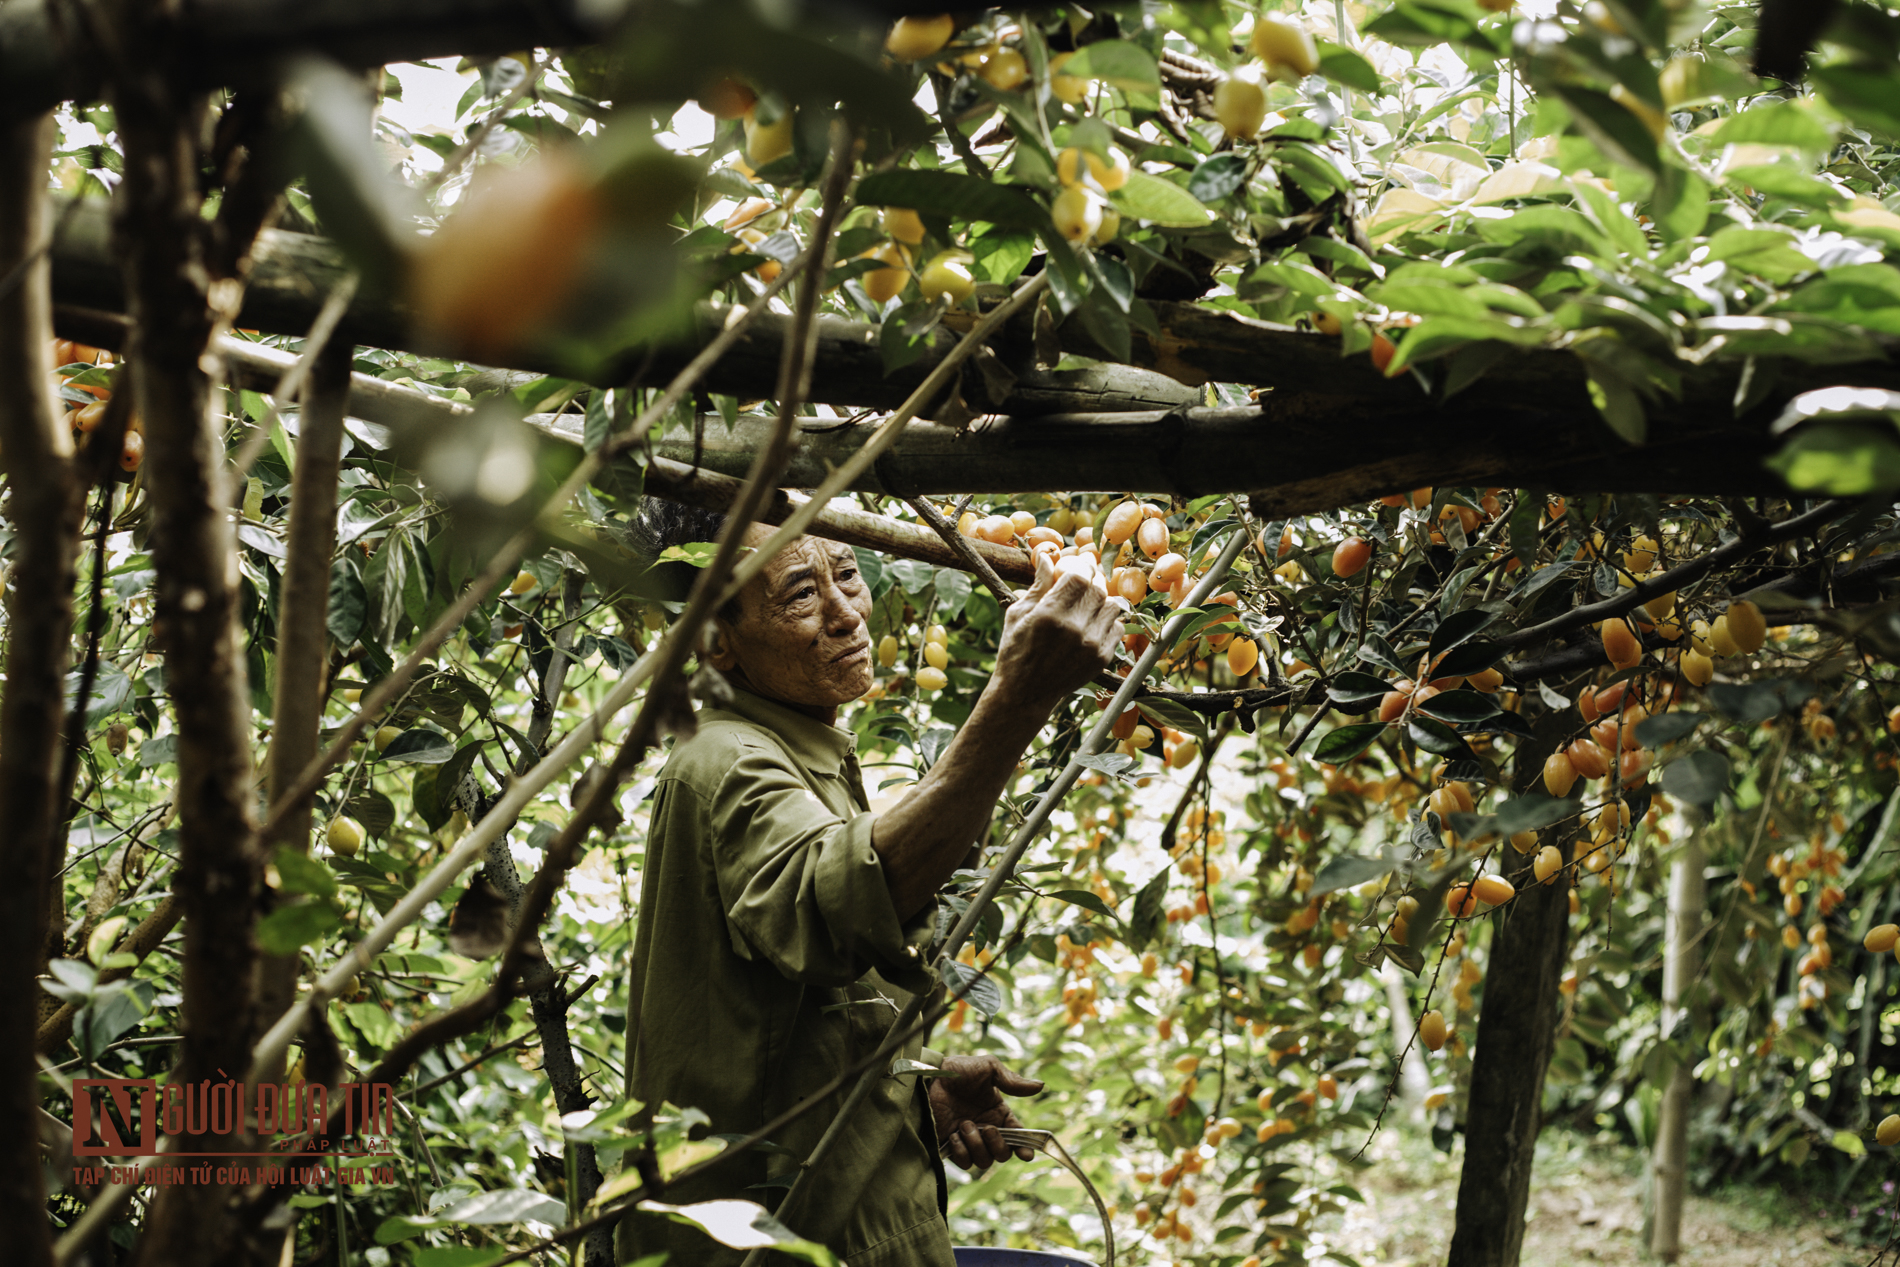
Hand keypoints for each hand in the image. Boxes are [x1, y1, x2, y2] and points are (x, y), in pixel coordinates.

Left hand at [928, 1054, 1043, 1170]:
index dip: (1025, 1148)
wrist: (928, 1077)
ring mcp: (968, 1140)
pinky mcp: (951, 1147)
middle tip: (986, 1128)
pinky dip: (961, 1151)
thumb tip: (1040, 1086)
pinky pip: (964, 1163)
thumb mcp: (988, 1068)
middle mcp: (985, 1130)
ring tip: (963, 1125)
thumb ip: (1012, 1080)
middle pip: (1002, 1154)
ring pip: (984, 1161)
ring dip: (976, 1145)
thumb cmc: (958, 1070)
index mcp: (998, 1114)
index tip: (1026, 1154)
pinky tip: (953, 1134)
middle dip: (997, 1145)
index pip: (1018, 1137)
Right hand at [991, 554, 1121, 706]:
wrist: (1025, 694)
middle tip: (1085, 579)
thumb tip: (1047, 556)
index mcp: (1049, 614)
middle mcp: (1073, 629)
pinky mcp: (1102, 659)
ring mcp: (1091, 645)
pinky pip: (1117, 628)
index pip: (1079, 576)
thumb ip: (1037, 585)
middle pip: (1097, 589)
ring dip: (1103, 599)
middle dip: (1093, 579)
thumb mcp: (1017, 614)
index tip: (1081, 561)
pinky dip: (1109, 620)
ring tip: (1089, 602)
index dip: (1083, 565)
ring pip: (1113, 606)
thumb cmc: (1015, 651)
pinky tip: (1094, 622)